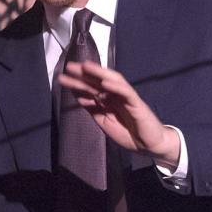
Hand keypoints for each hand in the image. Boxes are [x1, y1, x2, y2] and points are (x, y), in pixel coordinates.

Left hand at [59, 61, 180, 167]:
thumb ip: (93, 109)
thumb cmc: (129, 134)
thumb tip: (78, 96)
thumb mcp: (105, 122)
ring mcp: (126, 97)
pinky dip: (116, 86)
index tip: (62, 78)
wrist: (149, 146)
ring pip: (112, 81)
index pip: (90, 88)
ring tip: (85, 66)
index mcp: (108, 100)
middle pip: (98, 81)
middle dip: (84, 74)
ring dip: (99, 73)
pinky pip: (126, 92)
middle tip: (68, 66)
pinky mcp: (137, 103)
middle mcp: (116, 95)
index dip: (77, 83)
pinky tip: (104, 81)